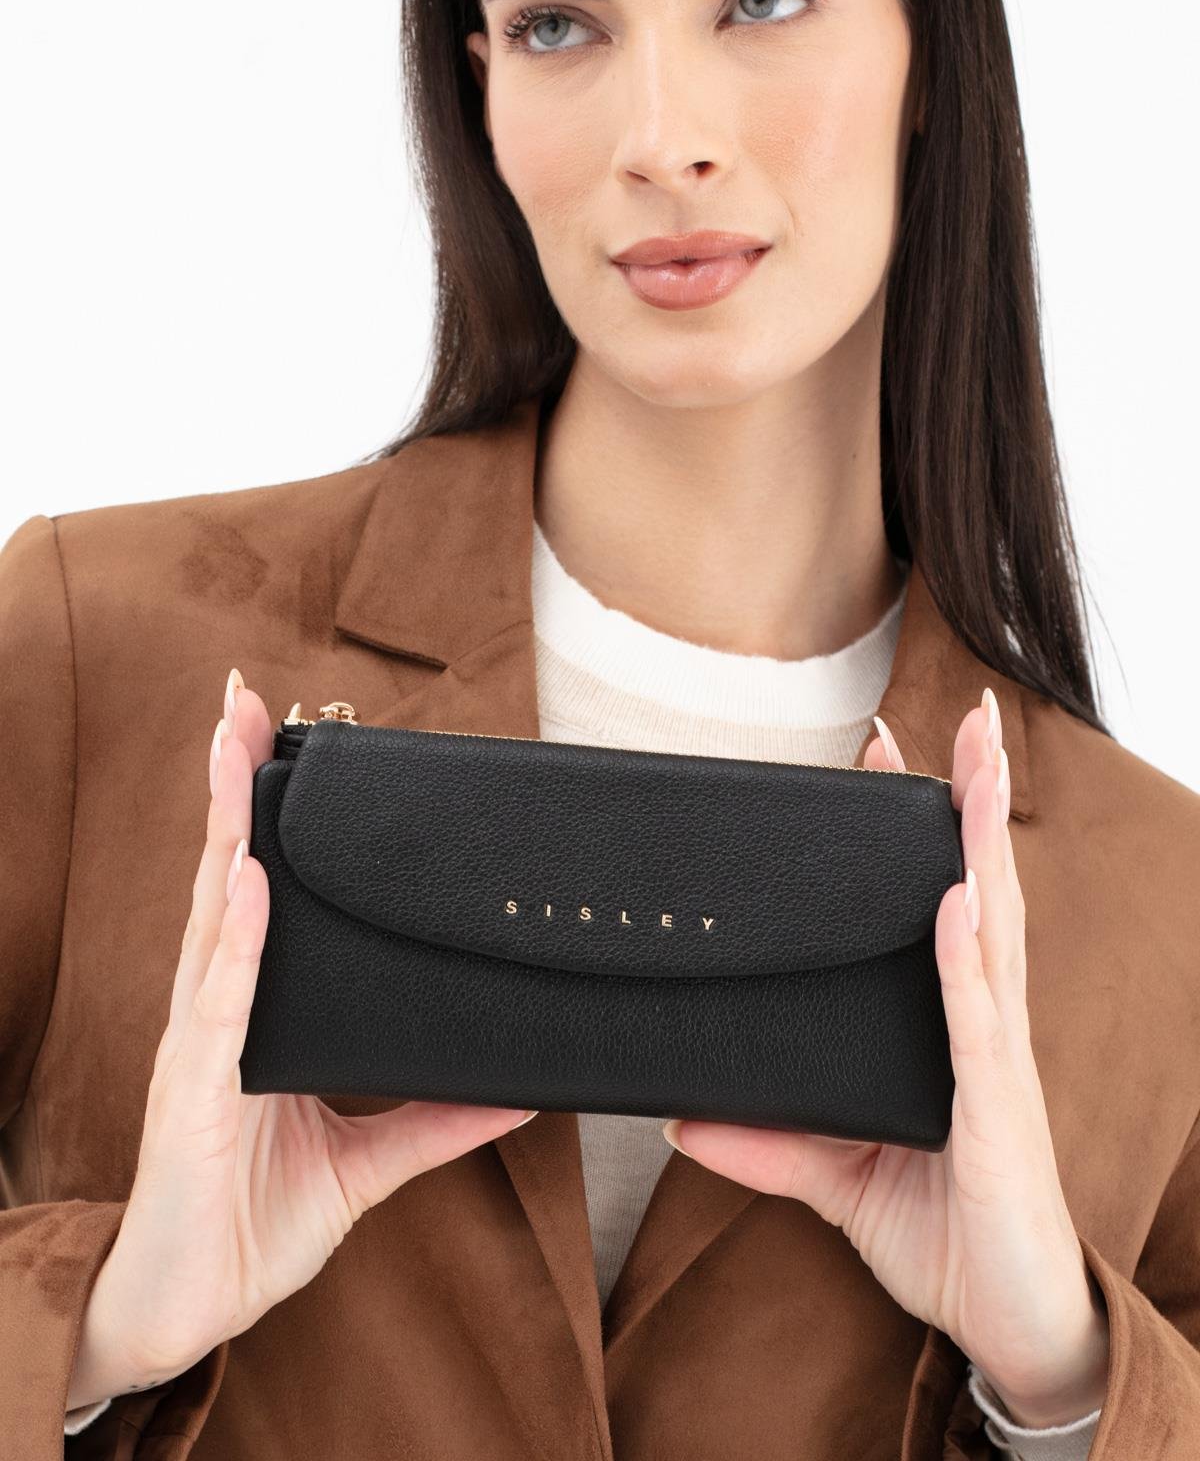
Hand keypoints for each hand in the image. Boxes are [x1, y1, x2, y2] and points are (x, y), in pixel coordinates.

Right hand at [77, 669, 536, 1394]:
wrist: (187, 1313)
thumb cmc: (251, 1227)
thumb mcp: (365, 1166)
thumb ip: (433, 1123)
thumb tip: (516, 1091)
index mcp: (249, 1015)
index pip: (254, 893)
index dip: (260, 816)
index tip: (279, 736)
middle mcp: (218, 1011)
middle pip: (225, 875)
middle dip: (231, 784)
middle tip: (243, 696)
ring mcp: (199, 1046)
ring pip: (212, 914)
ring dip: (225, 828)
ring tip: (235, 745)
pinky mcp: (193, 1093)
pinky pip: (218, 1004)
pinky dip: (235, 938)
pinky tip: (249, 880)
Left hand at [661, 689, 1109, 1427]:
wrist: (1007, 1327)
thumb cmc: (943, 1236)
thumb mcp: (836, 1181)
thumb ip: (766, 1143)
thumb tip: (681, 1117)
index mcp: (949, 1028)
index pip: (940, 902)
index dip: (921, 825)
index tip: (883, 749)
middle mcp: (980, 1028)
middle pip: (980, 887)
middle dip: (972, 797)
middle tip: (969, 714)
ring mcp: (995, 1065)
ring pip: (993, 931)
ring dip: (981, 844)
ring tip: (974, 766)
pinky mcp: (997, 1115)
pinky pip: (977, 1024)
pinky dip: (964, 958)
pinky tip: (954, 901)